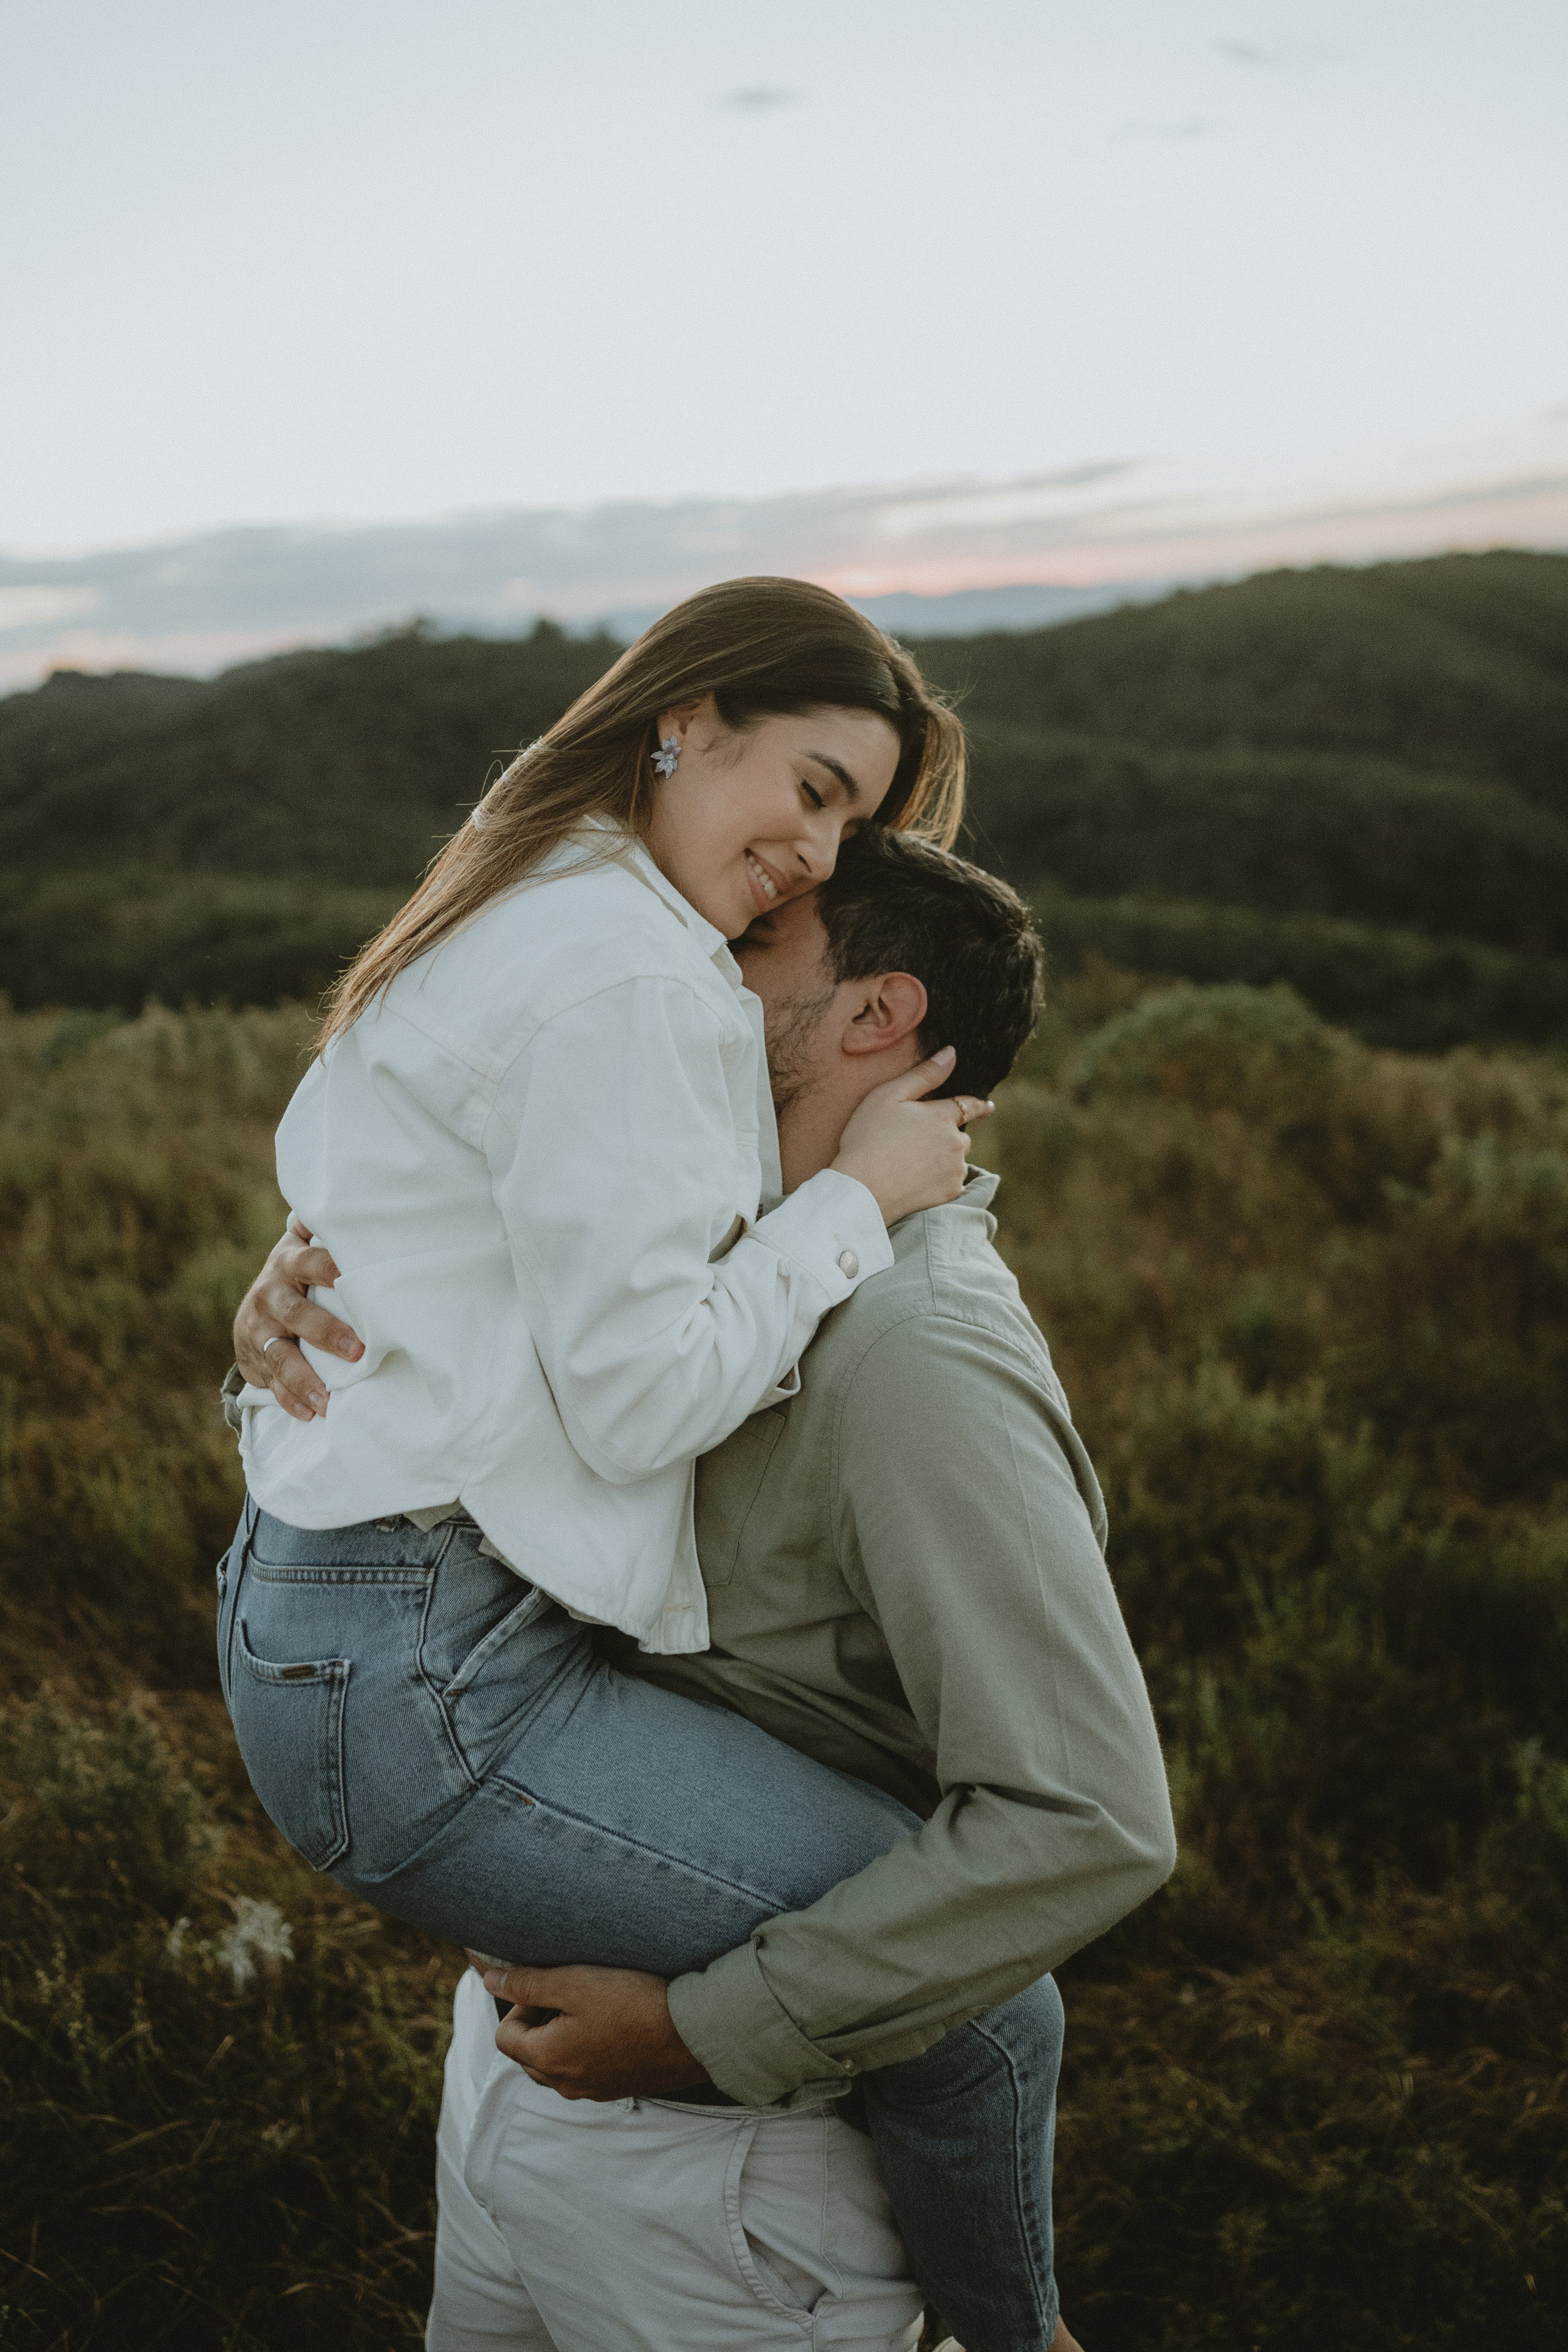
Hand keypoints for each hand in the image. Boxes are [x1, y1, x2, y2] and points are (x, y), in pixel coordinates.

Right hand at [232, 1217, 363, 1421]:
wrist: (258, 1305)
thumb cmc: (304, 1274)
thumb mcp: (308, 1247)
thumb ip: (328, 1231)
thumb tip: (359, 1199)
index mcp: (289, 1262)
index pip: (310, 1262)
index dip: (330, 1269)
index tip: (356, 1280)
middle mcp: (270, 1293)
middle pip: (296, 1314)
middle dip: (325, 1333)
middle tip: (357, 1351)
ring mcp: (259, 1328)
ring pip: (280, 1355)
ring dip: (305, 1380)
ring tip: (329, 1402)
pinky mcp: (254, 1358)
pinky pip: (271, 1382)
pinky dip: (290, 1399)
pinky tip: (310, 1414)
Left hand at [480, 1962, 711, 2100]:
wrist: (694, 2032)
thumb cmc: (634, 2002)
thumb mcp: (576, 1982)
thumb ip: (529, 1983)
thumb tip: (489, 1980)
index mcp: (548, 2059)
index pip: (505, 2036)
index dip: (521, 2006)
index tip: (551, 1988)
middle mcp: (566, 2084)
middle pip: (529, 2053)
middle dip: (539, 2022)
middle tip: (572, 1994)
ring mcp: (593, 2091)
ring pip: (557, 2064)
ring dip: (563, 2037)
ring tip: (595, 2007)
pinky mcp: (618, 2089)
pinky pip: (585, 2071)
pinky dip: (588, 2049)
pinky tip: (617, 2024)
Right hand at [831, 1047, 993, 1225]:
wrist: (863, 1189)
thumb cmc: (868, 1138)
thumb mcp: (889, 1095)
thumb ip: (924, 1074)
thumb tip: (951, 1053)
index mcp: (943, 1116)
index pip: (970, 1106)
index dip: (979, 1106)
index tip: (988, 1107)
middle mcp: (956, 1142)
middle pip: (960, 1135)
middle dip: (946, 1135)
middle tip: (916, 1142)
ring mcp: (955, 1169)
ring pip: (956, 1159)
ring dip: (943, 1158)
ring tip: (911, 1162)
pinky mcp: (950, 1193)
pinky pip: (951, 1181)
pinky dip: (939, 1179)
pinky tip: (915, 1179)